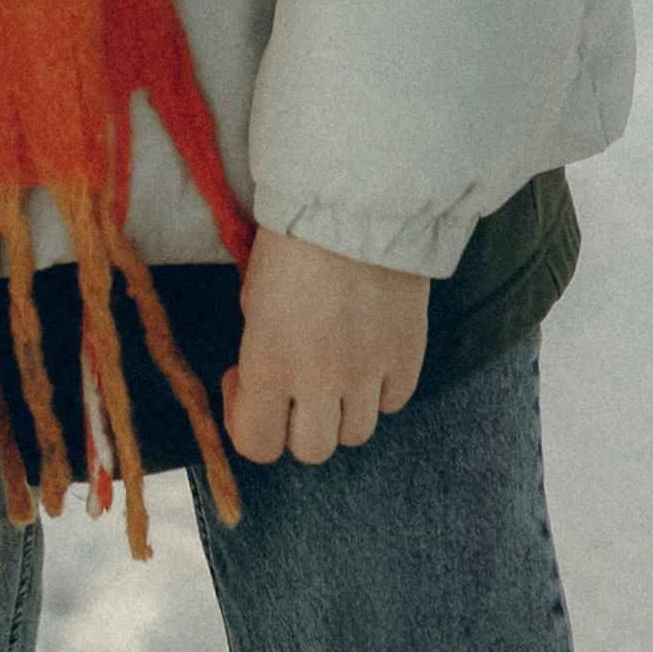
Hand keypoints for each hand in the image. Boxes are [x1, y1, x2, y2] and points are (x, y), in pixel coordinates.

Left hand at [222, 230, 430, 466]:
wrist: (354, 201)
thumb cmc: (292, 240)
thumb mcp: (253, 299)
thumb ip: (260, 353)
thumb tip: (263, 383)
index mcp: (269, 363)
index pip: (256, 445)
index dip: (247, 422)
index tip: (245, 382)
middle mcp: (319, 379)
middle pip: (311, 450)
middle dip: (294, 424)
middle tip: (291, 384)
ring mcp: (368, 372)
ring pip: (355, 434)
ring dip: (339, 413)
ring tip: (333, 371)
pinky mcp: (408, 355)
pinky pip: (393, 402)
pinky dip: (378, 392)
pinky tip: (367, 359)